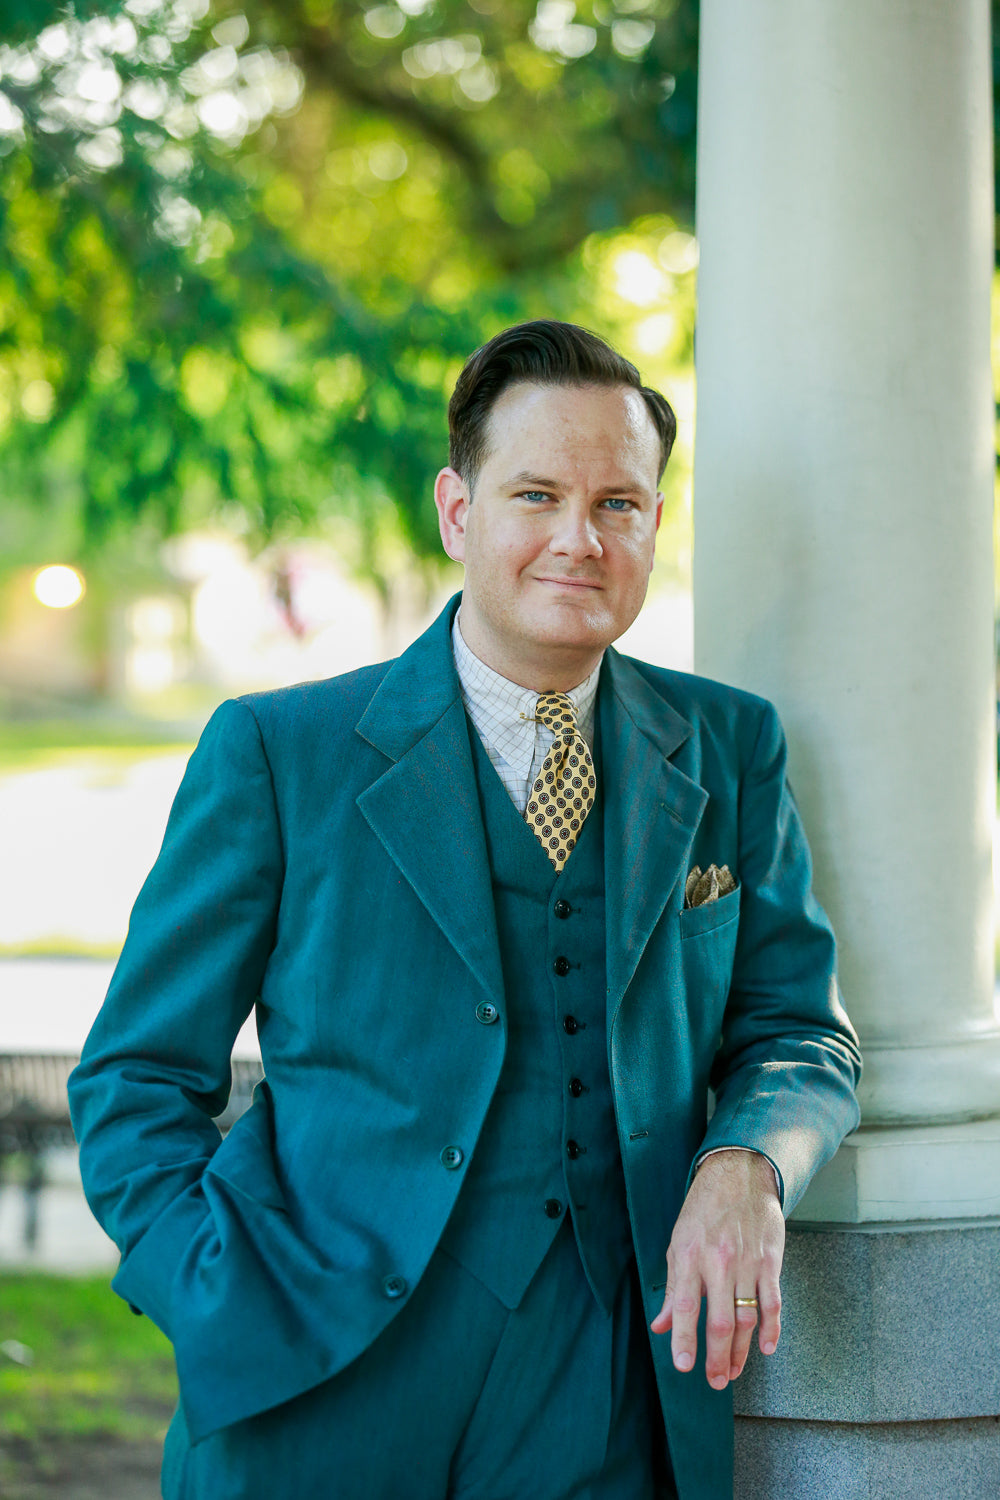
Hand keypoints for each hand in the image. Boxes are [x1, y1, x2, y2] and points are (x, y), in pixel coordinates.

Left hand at [650, 1150, 783, 1389]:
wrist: (738, 1175)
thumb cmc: (703, 1210)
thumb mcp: (678, 1242)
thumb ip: (673, 1288)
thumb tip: (661, 1325)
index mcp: (690, 1255)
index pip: (686, 1306)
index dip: (684, 1340)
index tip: (684, 1367)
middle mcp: (718, 1261)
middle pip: (719, 1321)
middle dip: (717, 1357)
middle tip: (716, 1381)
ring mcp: (747, 1262)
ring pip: (746, 1318)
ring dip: (742, 1351)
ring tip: (735, 1371)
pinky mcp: (770, 1261)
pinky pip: (773, 1302)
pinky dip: (772, 1329)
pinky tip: (765, 1348)